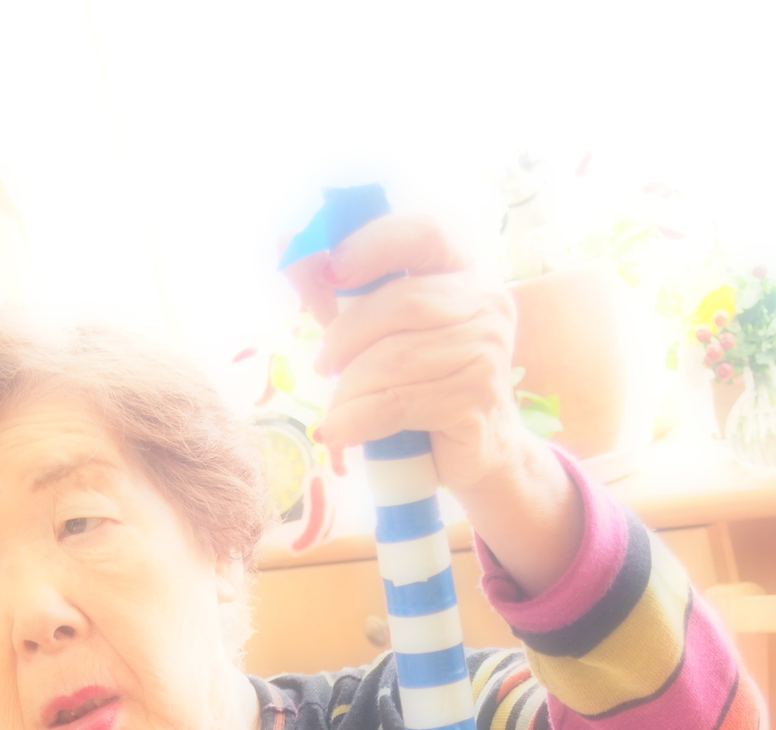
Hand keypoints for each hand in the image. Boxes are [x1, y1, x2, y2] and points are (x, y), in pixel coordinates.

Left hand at [286, 214, 583, 594]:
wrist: (475, 449)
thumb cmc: (423, 379)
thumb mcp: (377, 329)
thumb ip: (338, 290)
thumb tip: (287, 244)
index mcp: (464, 267)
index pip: (425, 233)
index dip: (375, 244)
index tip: (331, 269)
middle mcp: (487, 301)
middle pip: (402, 302)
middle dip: (346, 335)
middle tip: (324, 364)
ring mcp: (488, 351)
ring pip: (396, 359)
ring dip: (350, 387)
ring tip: (336, 407)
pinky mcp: (477, 400)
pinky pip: (399, 403)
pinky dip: (356, 420)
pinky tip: (338, 431)